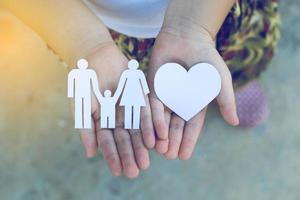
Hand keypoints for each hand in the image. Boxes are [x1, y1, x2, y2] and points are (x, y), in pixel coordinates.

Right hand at [73, 43, 154, 177]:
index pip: (108, 143)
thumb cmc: (84, 81)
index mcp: (102, 122)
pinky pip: (147, 113)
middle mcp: (118, 117)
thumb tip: (91, 154)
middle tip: (136, 171)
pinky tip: (155, 139)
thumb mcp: (81, 105)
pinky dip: (151, 126)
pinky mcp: (141, 96)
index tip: (118, 172)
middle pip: (125, 139)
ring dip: (142, 145)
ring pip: (137, 130)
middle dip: (130, 155)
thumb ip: (85, 129)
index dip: (113, 157)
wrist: (95, 55)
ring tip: (147, 161)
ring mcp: (130, 107)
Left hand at [147, 27, 238, 159]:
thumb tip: (235, 122)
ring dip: (161, 135)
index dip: (188, 141)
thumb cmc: (206, 58)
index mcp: (195, 104)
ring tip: (160, 150)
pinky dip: (152, 119)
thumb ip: (226, 100)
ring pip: (162, 119)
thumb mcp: (219, 80)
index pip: (191, 126)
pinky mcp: (153, 87)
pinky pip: (151, 106)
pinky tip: (152, 131)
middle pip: (175, 126)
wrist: (187, 37)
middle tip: (170, 156)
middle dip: (173, 141)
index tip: (184, 156)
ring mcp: (166, 96)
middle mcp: (179, 103)